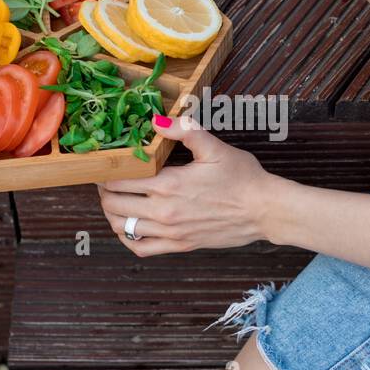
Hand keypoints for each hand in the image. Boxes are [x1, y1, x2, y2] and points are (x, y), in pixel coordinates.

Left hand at [96, 115, 274, 255]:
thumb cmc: (242, 177)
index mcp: (169, 184)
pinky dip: (127, 239)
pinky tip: (129, 227)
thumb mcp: (214, 147)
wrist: (265, 210)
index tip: (106, 165)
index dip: (105, 172)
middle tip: (107, 181)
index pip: (119, 181)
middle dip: (104, 191)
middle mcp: (164, 211)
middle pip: (113, 205)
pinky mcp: (180, 245)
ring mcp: (171, 232)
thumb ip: (183, 130)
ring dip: (111, 214)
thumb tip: (155, 121)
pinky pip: (140, 248)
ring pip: (122, 228)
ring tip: (114, 201)